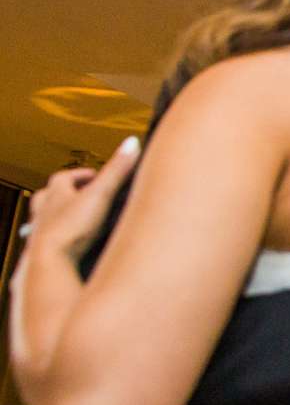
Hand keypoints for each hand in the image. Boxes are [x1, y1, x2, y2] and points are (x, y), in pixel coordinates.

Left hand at [20, 138, 140, 265]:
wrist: (51, 260)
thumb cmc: (70, 228)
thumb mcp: (100, 194)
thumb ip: (117, 170)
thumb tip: (131, 143)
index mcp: (55, 193)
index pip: (63, 177)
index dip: (79, 175)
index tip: (94, 175)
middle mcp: (45, 211)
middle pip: (50, 196)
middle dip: (66, 194)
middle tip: (82, 194)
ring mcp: (43, 231)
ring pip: (47, 218)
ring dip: (60, 216)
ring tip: (77, 219)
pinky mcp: (47, 250)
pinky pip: (52, 240)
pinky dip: (62, 239)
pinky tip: (74, 244)